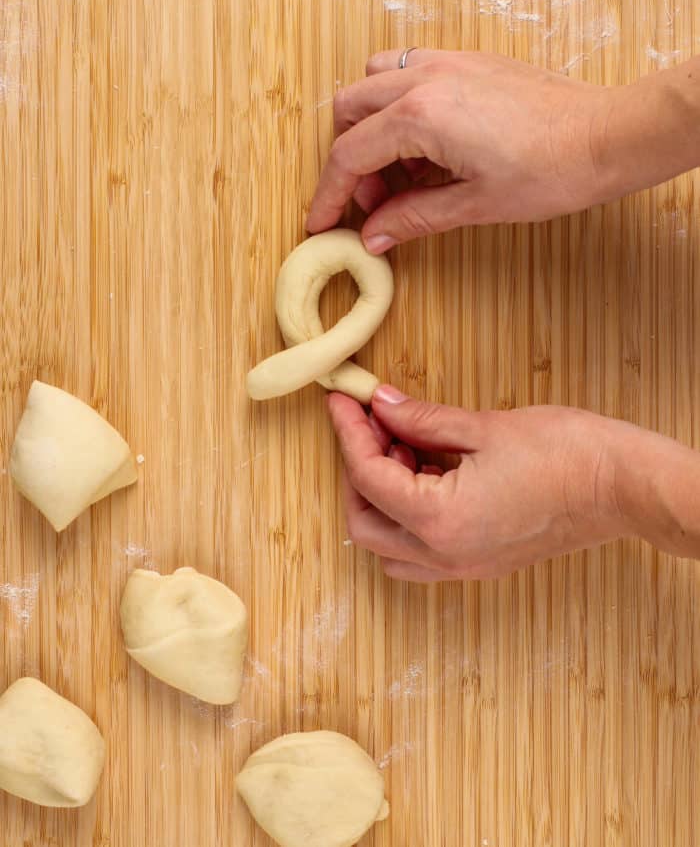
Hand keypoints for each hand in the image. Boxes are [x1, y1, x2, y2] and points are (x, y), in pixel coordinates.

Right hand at [307, 49, 620, 250]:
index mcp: (420, 114)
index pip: (350, 155)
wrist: (608, 136)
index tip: (322, 223)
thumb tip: (374, 237)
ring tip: (402, 172)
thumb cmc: (553, 170)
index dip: (330, 195)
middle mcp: (425, 78)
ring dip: (371, 125)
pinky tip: (429, 147)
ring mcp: (448, 62)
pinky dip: (401, 106)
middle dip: (349, 160)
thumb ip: (414, 217)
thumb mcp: (475, 205)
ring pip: (375, 80)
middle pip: (350, 110)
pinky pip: (409, 71)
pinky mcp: (470, 61)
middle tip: (373, 202)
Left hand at [328, 386, 629, 581]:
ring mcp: (464, 566)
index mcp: (440, 522)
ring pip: (390, 545)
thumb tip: (380, 403)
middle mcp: (445, 556)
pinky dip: (409, 514)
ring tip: (405, 445)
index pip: (368, 477)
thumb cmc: (565, 454)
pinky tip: (429, 469)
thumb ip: (421, 419)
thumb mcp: (483, 426)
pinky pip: (421, 550)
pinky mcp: (481, 562)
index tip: (343, 402)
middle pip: (365, 523)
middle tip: (372, 425)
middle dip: (358, 471)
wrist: (623, 486)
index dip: (349, 433)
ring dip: (382, 497)